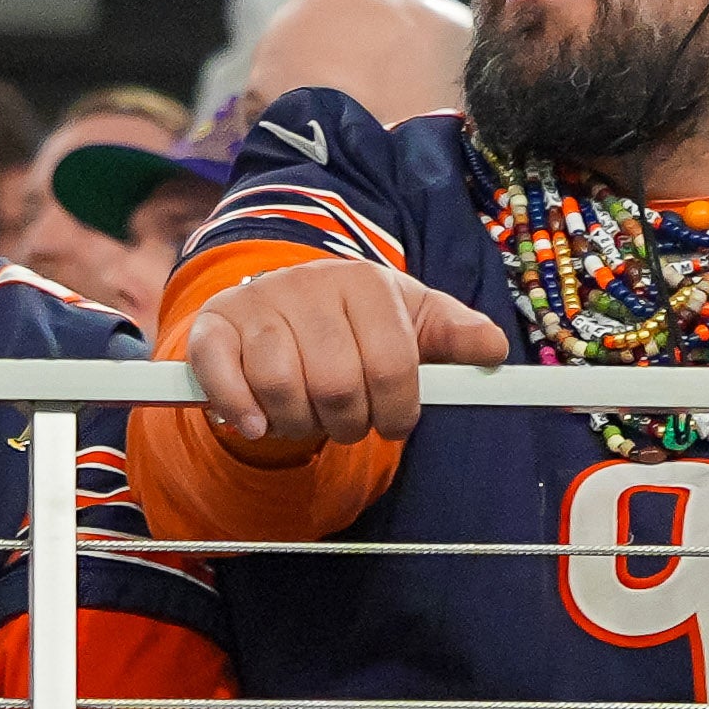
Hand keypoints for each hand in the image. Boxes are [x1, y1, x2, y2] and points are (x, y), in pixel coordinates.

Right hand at [177, 257, 506, 461]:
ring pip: (281, 386)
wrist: (282, 307)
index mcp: (367, 284)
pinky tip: (256, 423)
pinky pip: (221, 376)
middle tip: (347, 421)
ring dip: (297, 423)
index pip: (393, 367)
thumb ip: (455, 335)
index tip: (393, 424)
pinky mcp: (214, 328)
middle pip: (338, 385)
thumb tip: (495, 350)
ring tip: (306, 415)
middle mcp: (310, 285)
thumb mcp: (412, 322)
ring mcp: (258, 304)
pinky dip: (240, 410)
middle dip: (348, 422)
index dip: (398, 411)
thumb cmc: (357, 324)